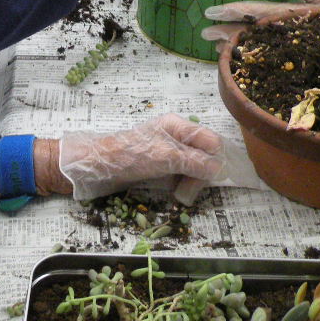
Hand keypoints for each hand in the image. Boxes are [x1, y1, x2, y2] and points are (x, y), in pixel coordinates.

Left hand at [58, 114, 223, 201]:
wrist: (99, 166)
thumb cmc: (131, 155)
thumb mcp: (166, 157)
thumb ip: (195, 161)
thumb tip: (220, 169)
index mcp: (178, 126)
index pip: (211, 140)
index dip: (215, 159)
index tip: (211, 177)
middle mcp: (176, 136)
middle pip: (204, 155)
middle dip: (201, 174)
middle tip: (189, 190)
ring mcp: (170, 152)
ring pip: (195, 168)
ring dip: (192, 182)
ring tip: (181, 194)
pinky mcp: (162, 166)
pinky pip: (182, 175)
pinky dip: (182, 185)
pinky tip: (176, 192)